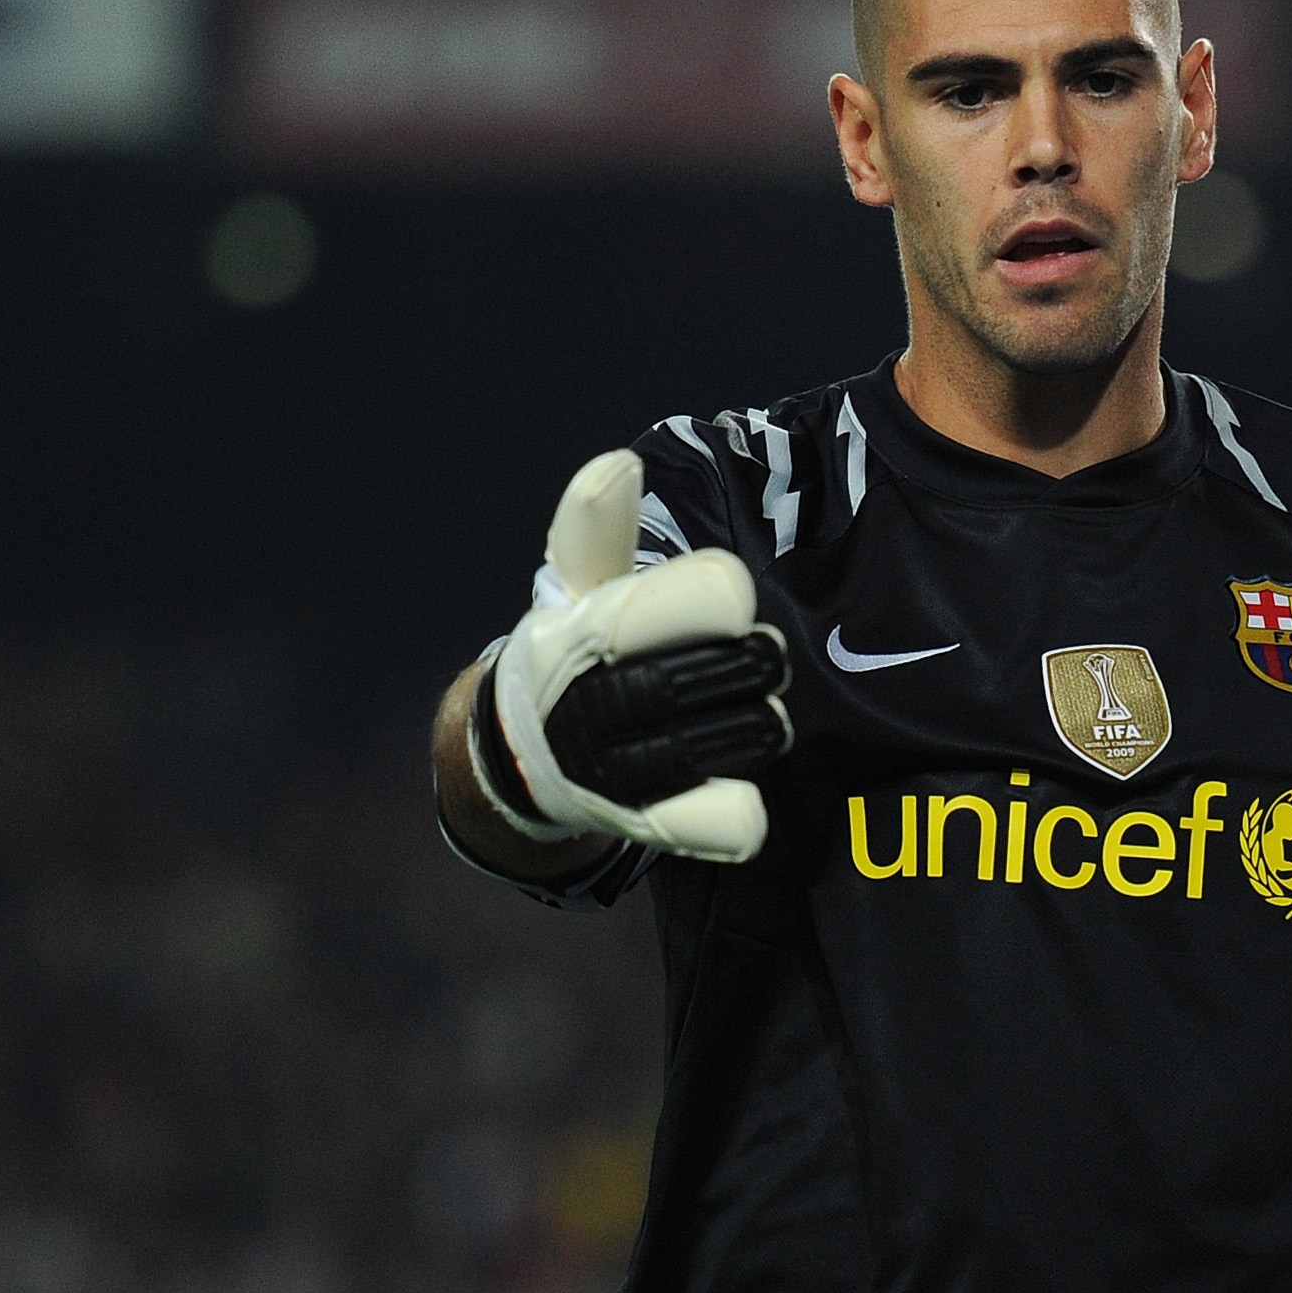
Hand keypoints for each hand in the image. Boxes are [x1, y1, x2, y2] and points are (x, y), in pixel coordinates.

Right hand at [475, 450, 791, 860]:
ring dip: (758, 721)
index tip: (728, 596)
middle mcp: (590, 709)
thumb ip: (596, 525)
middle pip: (715, 676)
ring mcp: (618, 776)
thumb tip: (618, 464)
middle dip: (752, 659)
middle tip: (757, 650)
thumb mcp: (576, 583)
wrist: (533, 757)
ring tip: (751, 703)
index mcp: (577, 634)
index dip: (711, 598)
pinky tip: (733, 775)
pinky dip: (744, 802)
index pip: (659, 611)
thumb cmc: (577, 650)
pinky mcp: (649, 828)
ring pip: (734, 743)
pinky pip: (729, 822)